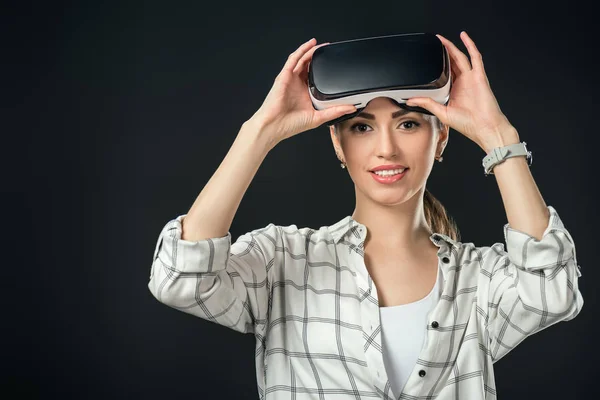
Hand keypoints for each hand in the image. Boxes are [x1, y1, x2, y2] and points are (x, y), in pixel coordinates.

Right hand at [249, 38, 356, 146]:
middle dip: (319, 58)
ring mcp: (291, 79)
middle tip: (331, 52)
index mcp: (306, 94)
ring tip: (323, 45)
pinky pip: (294, 59)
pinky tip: (311, 44)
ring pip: (303, 60)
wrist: (274, 126)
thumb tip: (351, 108)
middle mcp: (298, 85)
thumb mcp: (318, 117)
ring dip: (312, 51)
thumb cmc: (290, 124)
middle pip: (310, 67)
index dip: (326, 71)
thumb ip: (335, 111)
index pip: (317, 78)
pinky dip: (302, 50)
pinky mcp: (284, 76)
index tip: (337, 67)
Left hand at [406, 31, 517, 150]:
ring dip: (452, 47)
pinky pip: (475, 58)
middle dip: (442, 52)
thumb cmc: (469, 124)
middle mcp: (462, 83)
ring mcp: (471, 78)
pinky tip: (464, 37)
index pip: (443, 74)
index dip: (436, 65)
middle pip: (451, 63)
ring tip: (442, 38)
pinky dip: (470, 46)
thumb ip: (427, 104)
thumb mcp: (442, 113)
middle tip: (432, 43)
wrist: (485, 128)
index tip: (426, 59)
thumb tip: (410, 100)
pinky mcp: (479, 76)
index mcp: (454, 91)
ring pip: (460, 58)